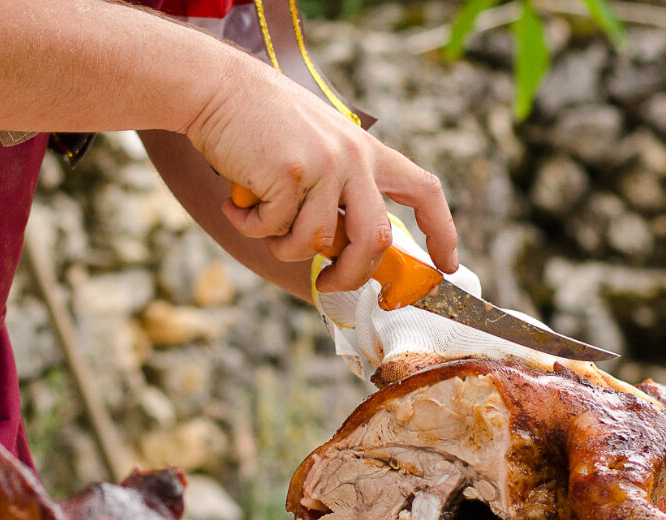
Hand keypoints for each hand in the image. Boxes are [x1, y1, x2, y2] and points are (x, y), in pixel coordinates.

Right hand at [183, 61, 458, 292]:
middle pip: (374, 239)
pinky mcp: (289, 174)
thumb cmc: (261, 123)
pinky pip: (275, 230)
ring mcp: (323, 165)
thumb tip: (344, 247)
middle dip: (351, 274)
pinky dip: (250, 225)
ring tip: (259, 219)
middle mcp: (353, 157)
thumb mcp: (318, 145)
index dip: (442, 231)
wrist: (217, 89)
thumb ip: (339, 186)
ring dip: (282, 245)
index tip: (448, 263)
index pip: (423, 190)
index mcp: (367, 151)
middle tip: (328, 284)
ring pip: (316, 242)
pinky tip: (237, 201)